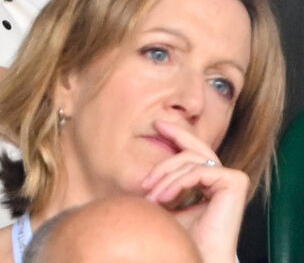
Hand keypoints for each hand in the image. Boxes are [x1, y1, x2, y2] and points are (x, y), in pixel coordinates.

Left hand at [141, 121, 246, 262]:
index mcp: (209, 182)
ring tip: (151, 198)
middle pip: (192, 150)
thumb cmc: (179, 235)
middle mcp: (223, 179)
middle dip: (169, 145)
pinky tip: (165, 198)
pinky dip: (178, 182)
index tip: (157, 125)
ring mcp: (231, 179)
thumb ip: (162, 182)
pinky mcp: (235, 182)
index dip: (177, 135)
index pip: (193, 152)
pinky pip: (198, 170)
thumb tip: (139, 167)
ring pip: (190, 160)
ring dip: (165, 178)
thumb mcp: (164, 202)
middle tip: (151, 140)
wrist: (194, 255)